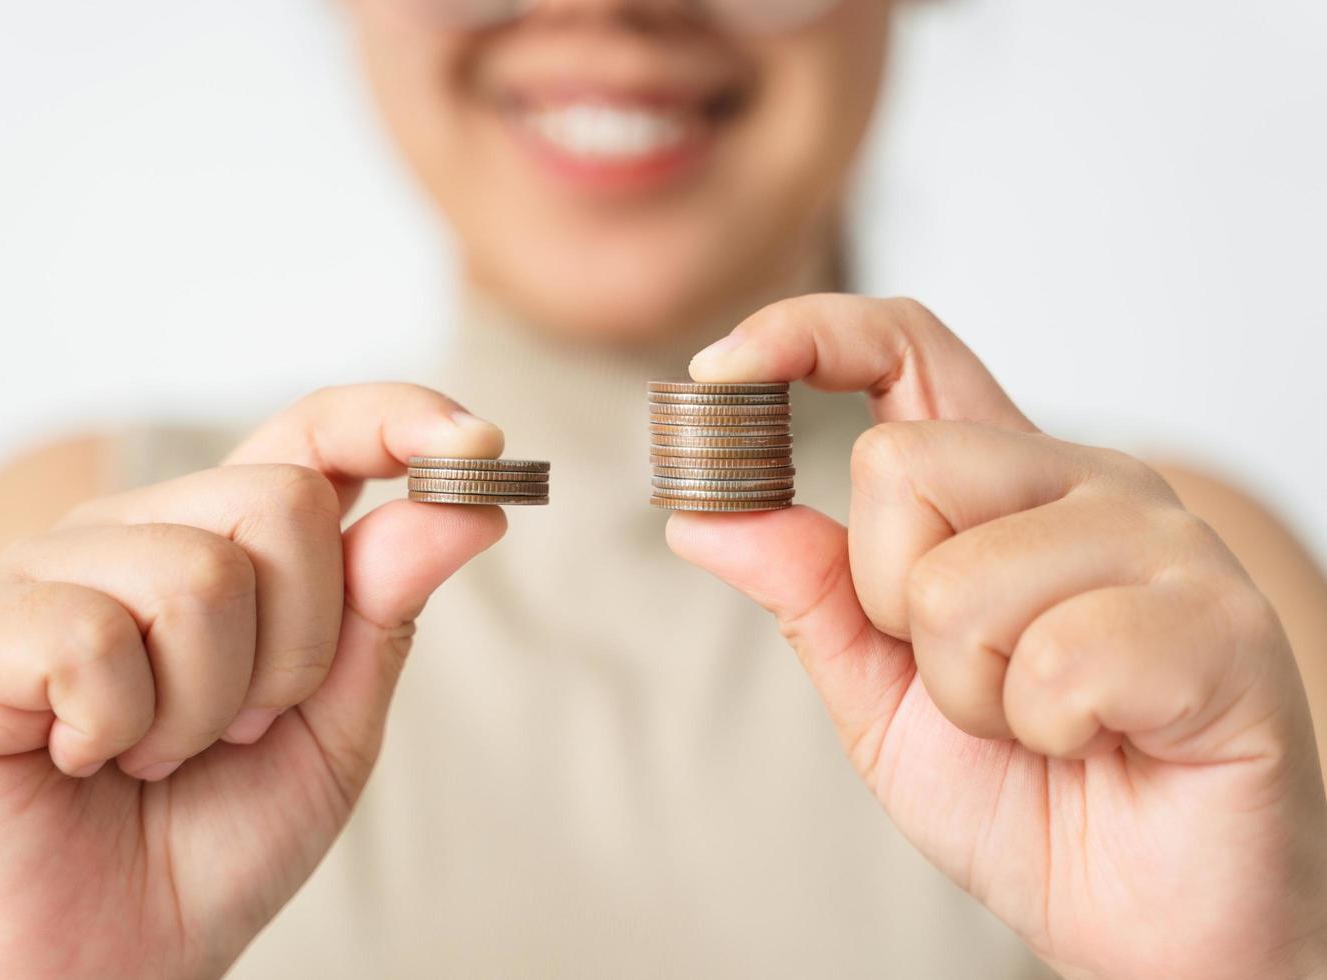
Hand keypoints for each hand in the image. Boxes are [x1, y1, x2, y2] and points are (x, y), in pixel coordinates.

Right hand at [0, 385, 506, 978]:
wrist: (98, 960)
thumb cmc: (212, 838)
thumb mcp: (334, 730)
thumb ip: (384, 615)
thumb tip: (464, 509)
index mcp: (225, 543)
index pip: (315, 432)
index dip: (396, 419)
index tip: (483, 443)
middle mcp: (137, 530)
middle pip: (282, 501)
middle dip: (299, 646)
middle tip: (241, 726)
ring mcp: (49, 570)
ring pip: (199, 575)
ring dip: (210, 705)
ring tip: (161, 753)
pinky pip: (97, 639)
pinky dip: (122, 727)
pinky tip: (87, 757)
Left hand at [667, 296, 1326, 978]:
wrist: (1147, 916)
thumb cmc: (1025, 795)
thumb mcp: (878, 693)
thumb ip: (808, 593)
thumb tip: (702, 515)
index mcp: (1005, 485)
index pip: (905, 346)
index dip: (805, 335)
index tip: (720, 370)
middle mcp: (1087, 483)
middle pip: (900, 464)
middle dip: (892, 606)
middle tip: (970, 681)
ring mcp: (1163, 544)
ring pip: (961, 579)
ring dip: (971, 693)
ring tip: (1044, 724)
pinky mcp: (1219, 624)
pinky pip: (1056, 662)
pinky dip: (1046, 732)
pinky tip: (1101, 742)